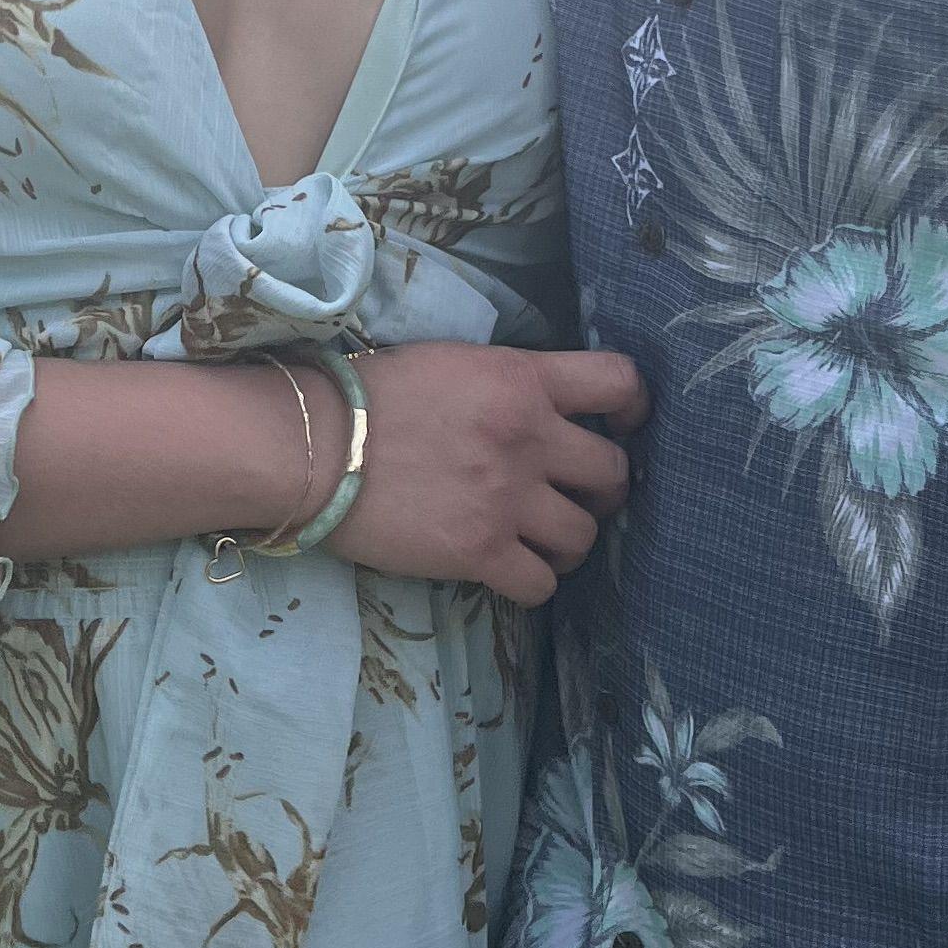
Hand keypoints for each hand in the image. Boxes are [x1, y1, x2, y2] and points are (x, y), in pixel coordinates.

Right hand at [339, 345, 646, 604]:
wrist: (312, 446)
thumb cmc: (370, 396)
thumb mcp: (454, 363)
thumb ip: (510, 384)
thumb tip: (547, 410)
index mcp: (521, 379)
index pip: (619, 383)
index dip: (635, 408)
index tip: (623, 427)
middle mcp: (528, 436)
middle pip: (613, 473)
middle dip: (602, 490)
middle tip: (573, 496)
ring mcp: (507, 498)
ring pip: (585, 535)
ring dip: (569, 541)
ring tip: (540, 540)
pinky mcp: (480, 552)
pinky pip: (542, 584)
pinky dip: (533, 582)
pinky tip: (510, 570)